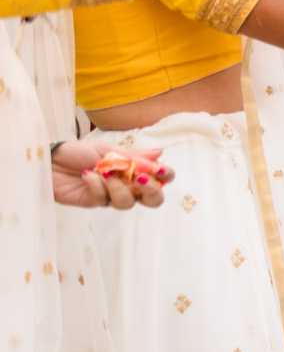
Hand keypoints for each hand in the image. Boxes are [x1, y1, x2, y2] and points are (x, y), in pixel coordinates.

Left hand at [52, 139, 171, 208]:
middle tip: (141, 180)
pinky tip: (87, 175)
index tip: (160, 170)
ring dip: (118, 188)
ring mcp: (111, 196)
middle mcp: (127, 185)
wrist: (50, 160)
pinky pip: (102, 200)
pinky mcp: (94, 202)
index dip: (165, 177)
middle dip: (151, 191)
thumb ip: (134, 155)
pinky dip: (96, 186)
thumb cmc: (78, 152)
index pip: (160, 178)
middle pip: (152, 199)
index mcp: (134, 170)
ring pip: (127, 203)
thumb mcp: (108, 149)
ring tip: (105, 173)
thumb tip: (160, 152)